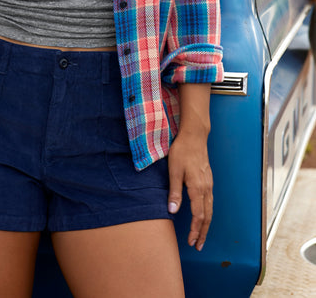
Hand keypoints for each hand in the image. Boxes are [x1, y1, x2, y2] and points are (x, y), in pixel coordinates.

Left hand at [167, 130, 212, 251]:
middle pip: (208, 216)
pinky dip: (208, 213)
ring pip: (210, 209)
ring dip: (206, 225)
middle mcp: (206, 188)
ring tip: (201, 236)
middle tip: (199, 246)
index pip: (199, 215)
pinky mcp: (208, 180)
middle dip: (203, 232)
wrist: (194, 136)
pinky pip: (210, 201)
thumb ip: (174, 192)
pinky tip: (203, 216)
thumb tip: (173, 211)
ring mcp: (209, 184)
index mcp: (198, 188)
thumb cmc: (182, 151)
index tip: (191, 241)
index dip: (196, 230)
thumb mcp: (174, 171)